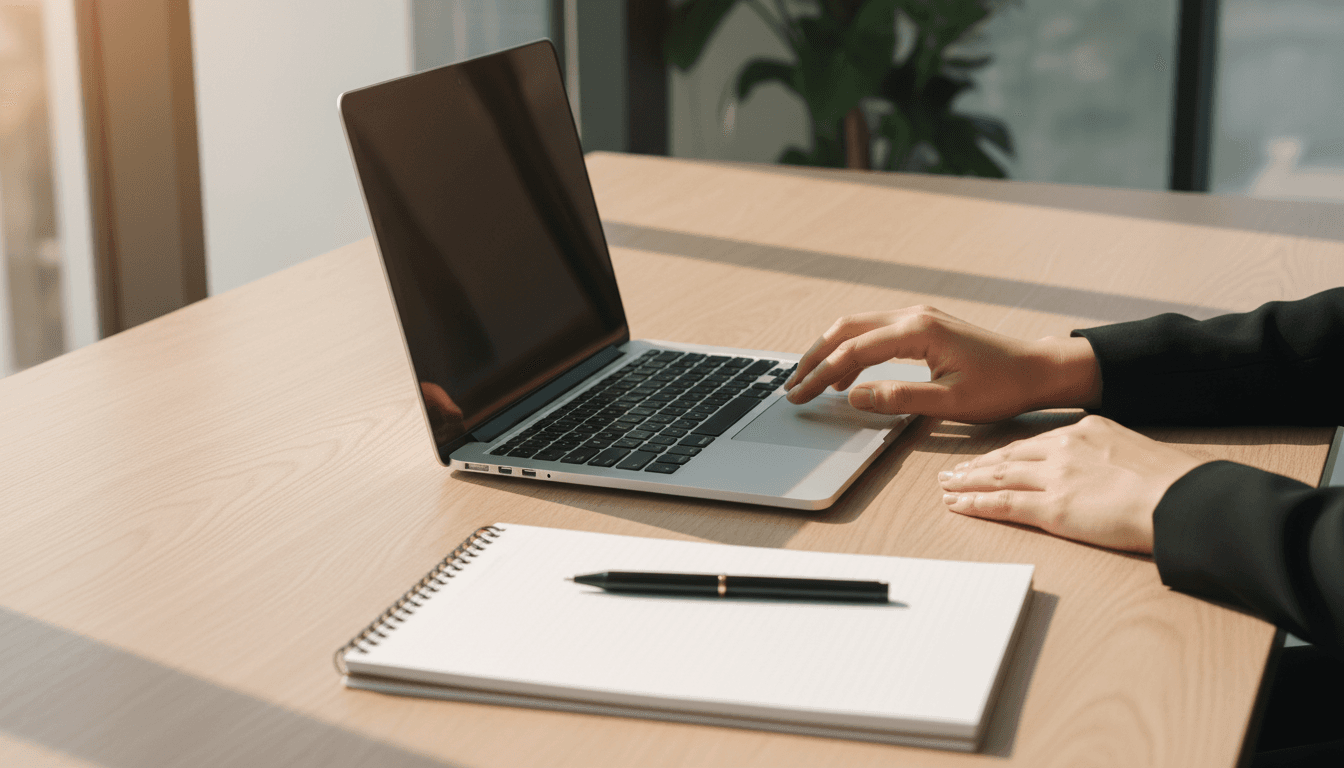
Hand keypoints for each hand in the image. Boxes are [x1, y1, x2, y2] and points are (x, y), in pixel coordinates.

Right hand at [784, 307, 1100, 422]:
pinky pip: (873, 333)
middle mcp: (913, 315)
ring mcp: (916, 317)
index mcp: (918, 330)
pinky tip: (841, 375)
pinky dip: (850, 351)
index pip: (854, 350)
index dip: (822, 374)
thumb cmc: (1001, 386)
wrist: (1036, 369)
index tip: (800, 396)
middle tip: (791, 386)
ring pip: (856, 327)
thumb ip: (899, 398)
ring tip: (807, 381)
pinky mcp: (921, 326)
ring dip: (828, 352)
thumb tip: (853, 396)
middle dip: (814, 357)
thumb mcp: (951, 401)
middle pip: (846, 329)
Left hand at [938, 415, 1205, 552]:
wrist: (1183, 499)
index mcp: (1086, 430)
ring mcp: (1055, 477)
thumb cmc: (1174, 483)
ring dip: (968, 482)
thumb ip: (1111, 455)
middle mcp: (1064, 447)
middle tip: (954, 470)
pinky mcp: (1052, 507)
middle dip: (978, 465)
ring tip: (946, 487)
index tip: (989, 459)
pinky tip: (957, 505)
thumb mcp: (1138, 451)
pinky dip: (976, 504)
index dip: (1006, 453)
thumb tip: (1107, 470)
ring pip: (998, 477)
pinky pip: (1003, 504)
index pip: (1034, 443)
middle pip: (1009, 456)